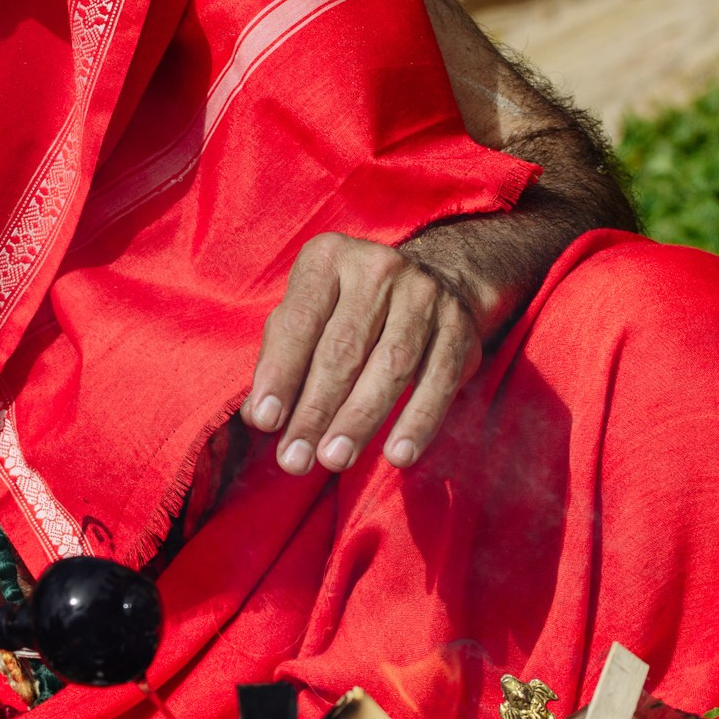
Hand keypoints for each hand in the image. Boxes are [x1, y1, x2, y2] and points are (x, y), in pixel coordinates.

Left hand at [246, 236, 481, 475]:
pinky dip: (418, 422)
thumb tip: (260, 417)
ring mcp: (423, 296)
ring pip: (390, 366)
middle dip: (316, 410)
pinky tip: (398, 455)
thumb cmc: (349, 308)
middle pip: (343, 349)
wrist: (435, 276)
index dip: (280, 374)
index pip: (299, 321)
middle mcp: (377, 270)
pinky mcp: (458, 327)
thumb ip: (281, 358)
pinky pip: (438, 381)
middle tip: (296, 459)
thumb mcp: (309, 312)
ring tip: (334, 459)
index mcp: (328, 259)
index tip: (265, 422)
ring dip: (360, 420)